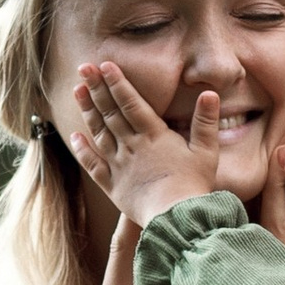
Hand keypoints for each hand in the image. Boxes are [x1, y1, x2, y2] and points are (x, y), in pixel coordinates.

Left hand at [72, 62, 224, 225]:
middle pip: (111, 113)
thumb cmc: (194, 186)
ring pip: (99, 133)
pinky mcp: (113, 186)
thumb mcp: (207, 152)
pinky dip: (82, 150)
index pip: (132, 103)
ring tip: (77, 90)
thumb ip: (206, 122)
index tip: (105, 65)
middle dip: (96, 88)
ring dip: (88, 111)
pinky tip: (75, 136)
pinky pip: (93, 165)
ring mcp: (119, 166)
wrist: (177, 220)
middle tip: (83, 68)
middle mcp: (132, 147)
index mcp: (154, 136)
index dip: (118, 83)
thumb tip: (209, 93)